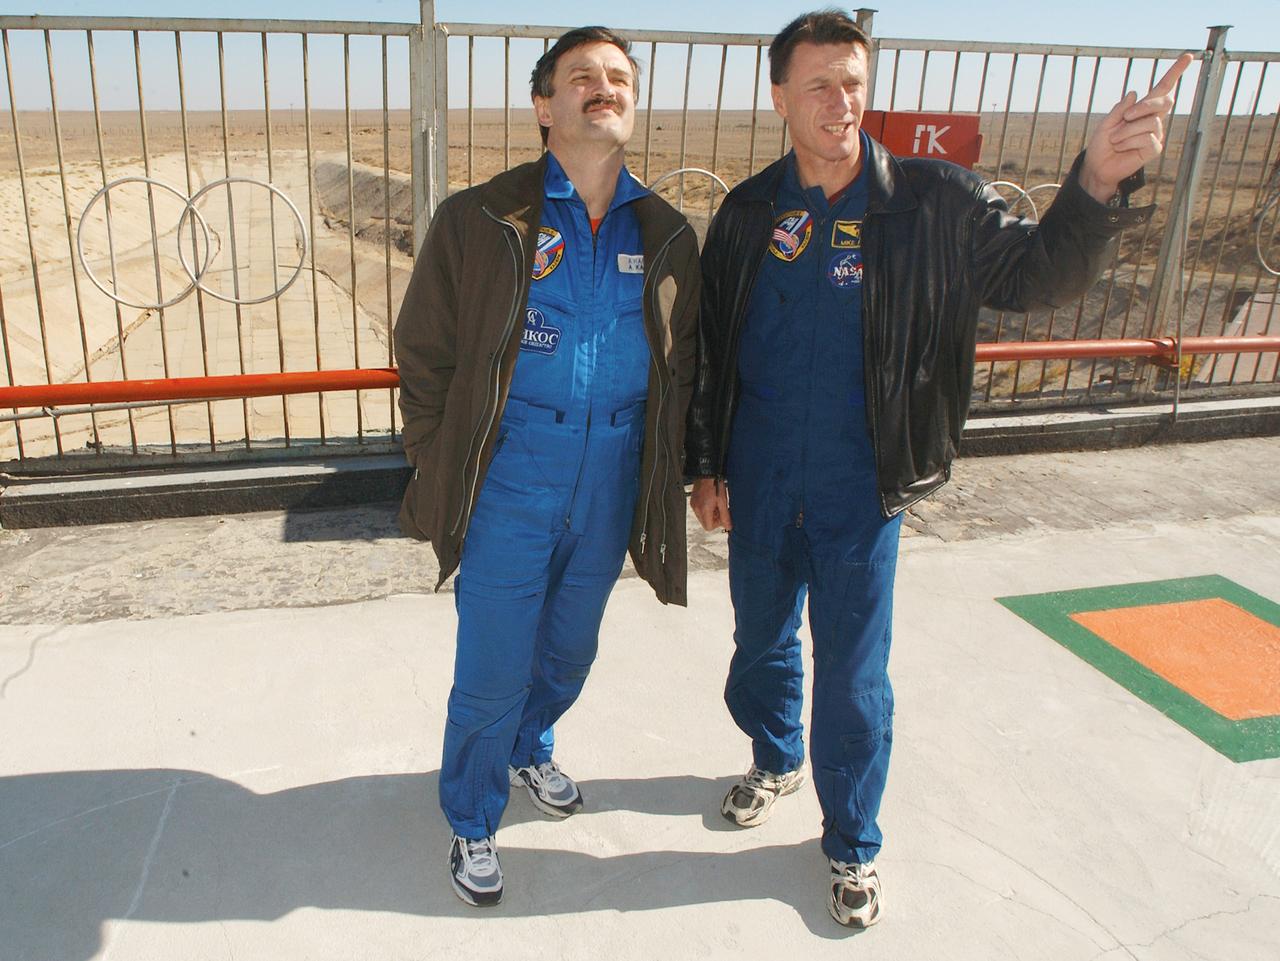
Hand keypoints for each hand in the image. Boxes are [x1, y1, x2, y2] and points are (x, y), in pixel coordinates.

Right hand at [691, 476, 731, 531]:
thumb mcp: (723, 501)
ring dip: (710, 513)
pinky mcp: (693, 501)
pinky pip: (699, 510)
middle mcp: (696, 509)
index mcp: (704, 510)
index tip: (722, 516)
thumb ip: (725, 516)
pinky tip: (711, 500)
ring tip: (716, 503)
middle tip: (720, 509)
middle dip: (714, 518)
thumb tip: (728, 526)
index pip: (708, 527)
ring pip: (702, 517)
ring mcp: (693, 504)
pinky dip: (706, 509)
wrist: (707, 473)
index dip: (717, 524)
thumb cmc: (715, 483)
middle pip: (705, 523)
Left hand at [1080, 52, 1193, 202]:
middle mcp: (1153, 120)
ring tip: (1115, 140)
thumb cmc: (1102, 144)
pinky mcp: (1154, 149)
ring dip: (1128, 130)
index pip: (1163, 89)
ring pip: (1151, 123)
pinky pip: (1148, 139)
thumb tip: (1134, 93)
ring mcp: (1155, 134)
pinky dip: (1130, 141)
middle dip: (1146, 106)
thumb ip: (1119, 109)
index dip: (1175, 73)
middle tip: (1126, 116)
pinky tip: (1122, 147)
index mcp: (1142, 110)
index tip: (1188, 56)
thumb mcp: (1106, 123)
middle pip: (1164, 102)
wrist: (1097, 166)